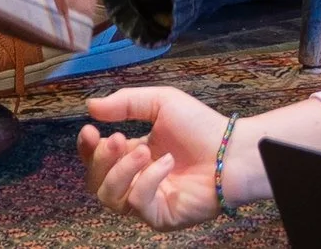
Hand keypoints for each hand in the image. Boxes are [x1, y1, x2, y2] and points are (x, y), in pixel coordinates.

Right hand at [80, 89, 320, 229]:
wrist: (233, 150)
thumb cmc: (201, 126)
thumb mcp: (161, 103)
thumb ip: (126, 103)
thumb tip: (90, 106)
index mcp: (133, 155)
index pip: (96, 160)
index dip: (87, 149)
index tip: (89, 130)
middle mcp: (136, 181)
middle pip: (96, 182)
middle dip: (101, 159)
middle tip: (118, 139)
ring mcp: (147, 202)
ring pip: (110, 198)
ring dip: (122, 171)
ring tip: (143, 149)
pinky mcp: (160, 217)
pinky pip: (138, 204)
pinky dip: (147, 181)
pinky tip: (167, 164)